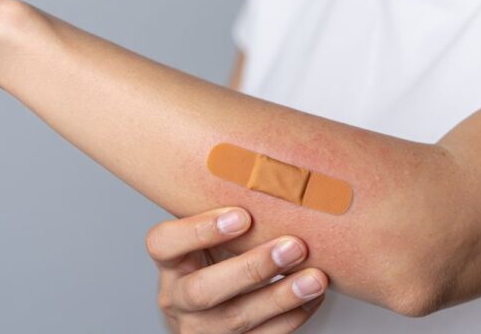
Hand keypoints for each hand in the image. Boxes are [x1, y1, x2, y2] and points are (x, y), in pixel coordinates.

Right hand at [145, 207, 327, 333]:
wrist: (208, 310)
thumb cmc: (217, 255)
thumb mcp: (213, 232)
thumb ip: (230, 207)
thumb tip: (275, 162)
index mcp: (170, 261)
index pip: (164, 244)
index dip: (199, 230)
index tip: (242, 215)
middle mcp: (177, 297)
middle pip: (203, 290)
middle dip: (251, 269)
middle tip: (293, 246)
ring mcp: (201, 328)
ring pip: (237, 319)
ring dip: (281, 296)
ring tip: (316, 277)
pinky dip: (292, 316)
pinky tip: (313, 297)